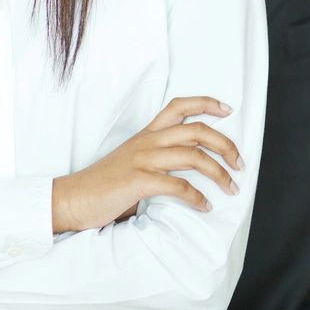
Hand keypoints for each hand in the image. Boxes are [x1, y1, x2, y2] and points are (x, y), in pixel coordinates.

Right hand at [52, 96, 243, 232]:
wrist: (70, 199)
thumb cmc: (104, 184)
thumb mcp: (133, 161)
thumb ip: (159, 157)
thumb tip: (194, 165)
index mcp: (147, 134)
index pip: (179, 106)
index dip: (206, 103)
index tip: (228, 110)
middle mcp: (147, 142)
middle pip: (197, 131)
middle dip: (226, 145)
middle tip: (240, 163)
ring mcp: (142, 160)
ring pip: (193, 157)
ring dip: (219, 173)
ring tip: (231, 187)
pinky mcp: (137, 181)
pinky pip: (177, 185)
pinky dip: (196, 196)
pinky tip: (205, 205)